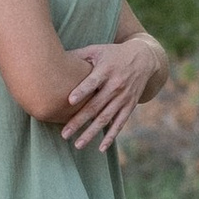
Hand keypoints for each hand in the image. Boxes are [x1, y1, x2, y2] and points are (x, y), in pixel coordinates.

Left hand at [60, 32, 162, 151]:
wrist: (144, 58)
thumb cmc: (114, 53)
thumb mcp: (98, 49)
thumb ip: (79, 56)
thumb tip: (55, 58)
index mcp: (106, 70)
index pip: (92, 82)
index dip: (82, 91)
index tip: (70, 101)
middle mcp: (116, 85)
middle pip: (95, 106)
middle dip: (79, 121)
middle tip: (64, 134)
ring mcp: (123, 97)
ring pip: (105, 118)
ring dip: (91, 133)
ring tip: (78, 145)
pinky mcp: (129, 106)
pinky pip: (120, 123)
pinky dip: (111, 136)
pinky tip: (101, 148)